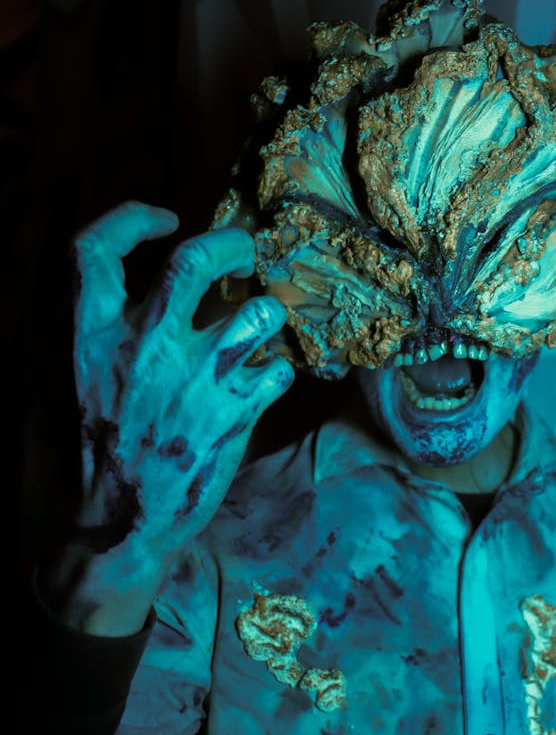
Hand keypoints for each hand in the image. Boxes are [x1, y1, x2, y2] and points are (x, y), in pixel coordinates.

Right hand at [71, 200, 292, 563]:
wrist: (128, 516)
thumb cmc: (115, 442)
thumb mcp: (96, 376)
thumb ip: (128, 326)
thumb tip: (190, 280)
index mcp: (97, 336)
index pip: (95, 249)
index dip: (131, 218)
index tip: (165, 218)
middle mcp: (145, 347)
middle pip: (195, 259)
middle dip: (232, 245)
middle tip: (245, 252)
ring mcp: (195, 377)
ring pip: (258, 312)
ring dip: (268, 316)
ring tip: (260, 331)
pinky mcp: (235, 411)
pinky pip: (280, 369)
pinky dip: (278, 373)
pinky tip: (264, 386)